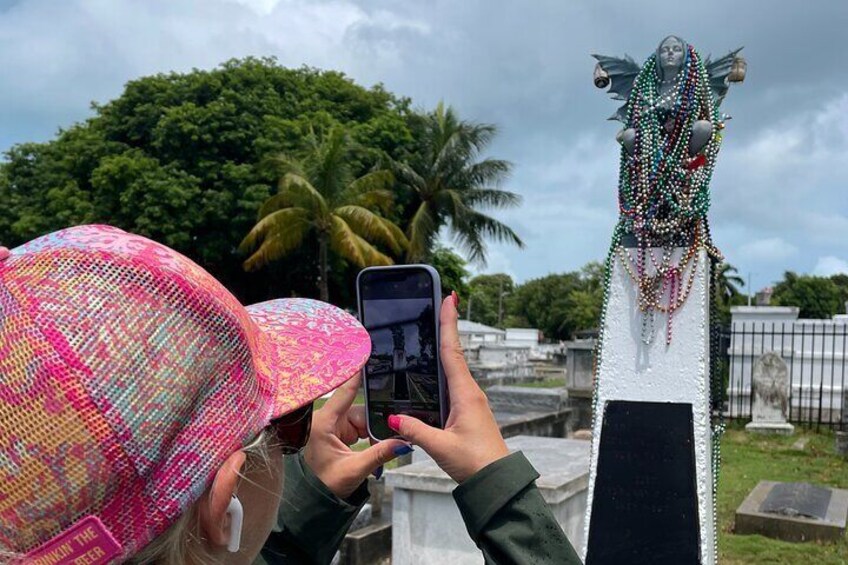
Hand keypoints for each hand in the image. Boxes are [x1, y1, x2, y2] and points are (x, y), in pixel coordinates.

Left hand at [303, 373, 411, 498]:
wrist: (315, 499)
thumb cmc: (324, 485)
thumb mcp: (354, 469)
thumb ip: (379, 454)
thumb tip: (402, 442)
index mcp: (324, 423)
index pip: (344, 392)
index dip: (356, 374)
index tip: (365, 356)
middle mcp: (327, 419)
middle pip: (359, 408)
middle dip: (374, 422)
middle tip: (391, 431)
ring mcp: (333, 425)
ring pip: (362, 418)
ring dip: (372, 431)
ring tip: (378, 446)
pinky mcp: (338, 431)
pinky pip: (360, 426)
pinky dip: (369, 435)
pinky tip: (374, 445)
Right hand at [387, 294, 508, 482]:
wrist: (496, 481)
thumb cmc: (476, 462)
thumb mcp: (440, 446)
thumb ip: (415, 430)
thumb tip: (393, 417)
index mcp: (466, 394)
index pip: (452, 351)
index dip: (449, 324)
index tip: (449, 298)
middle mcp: (470, 392)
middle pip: (453, 353)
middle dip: (446, 328)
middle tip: (440, 303)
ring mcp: (470, 401)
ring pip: (453, 369)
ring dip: (445, 348)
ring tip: (434, 328)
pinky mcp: (468, 412)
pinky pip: (453, 384)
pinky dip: (444, 370)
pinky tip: (433, 372)